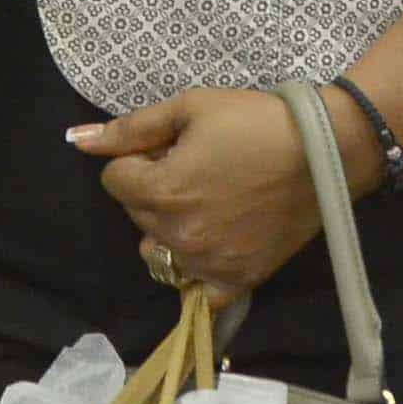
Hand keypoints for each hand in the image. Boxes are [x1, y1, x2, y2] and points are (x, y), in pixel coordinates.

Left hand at [70, 87, 352, 303]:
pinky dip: (196, 275)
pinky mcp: (238, 279)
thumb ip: (130, 128)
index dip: (139, 157)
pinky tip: (212, 247)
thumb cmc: (255, 121)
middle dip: (154, 189)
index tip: (172, 146)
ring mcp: (208, 264)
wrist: (326, 150)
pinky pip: (198, 296)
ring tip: (206, 203)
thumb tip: (76, 140)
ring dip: (170, 229)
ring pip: (160, 252)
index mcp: (161, 192)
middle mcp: (178, 236)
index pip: (115, 179)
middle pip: (136, 214)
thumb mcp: (190, 107)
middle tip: (196, 166)